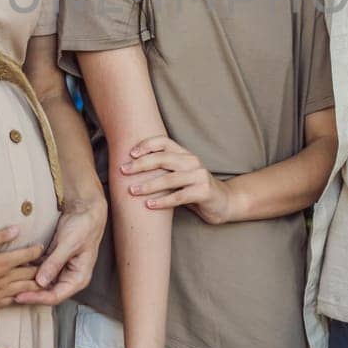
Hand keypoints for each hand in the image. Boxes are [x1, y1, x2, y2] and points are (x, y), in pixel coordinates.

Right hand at [0, 226, 45, 309]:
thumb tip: (17, 229)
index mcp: (2, 262)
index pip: (28, 255)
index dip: (37, 251)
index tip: (41, 248)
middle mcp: (4, 279)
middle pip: (31, 273)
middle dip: (41, 268)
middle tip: (47, 264)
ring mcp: (0, 293)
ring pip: (26, 289)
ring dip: (36, 283)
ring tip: (42, 279)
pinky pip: (14, 301)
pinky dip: (22, 296)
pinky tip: (25, 293)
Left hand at [14, 198, 104, 305]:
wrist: (85, 210)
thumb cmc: (83, 226)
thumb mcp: (69, 244)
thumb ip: (55, 263)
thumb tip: (41, 282)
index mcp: (78, 278)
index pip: (55, 296)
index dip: (37, 298)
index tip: (19, 296)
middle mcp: (69, 277)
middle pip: (47, 292)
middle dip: (29, 293)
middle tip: (9, 292)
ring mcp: (61, 270)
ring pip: (41, 282)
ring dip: (27, 282)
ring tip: (9, 282)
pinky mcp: (53, 261)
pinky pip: (39, 270)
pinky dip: (28, 271)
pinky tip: (15, 269)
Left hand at [121, 136, 235, 224]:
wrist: (224, 202)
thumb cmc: (194, 189)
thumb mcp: (180, 175)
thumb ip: (163, 170)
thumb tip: (131, 168)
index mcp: (185, 154)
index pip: (164, 142)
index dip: (146, 145)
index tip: (130, 154)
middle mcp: (192, 161)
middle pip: (163, 158)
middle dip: (141, 165)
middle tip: (123, 171)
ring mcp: (200, 176)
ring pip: (170, 178)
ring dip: (148, 185)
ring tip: (132, 190)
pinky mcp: (204, 192)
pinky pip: (179, 196)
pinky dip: (162, 201)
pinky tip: (149, 205)